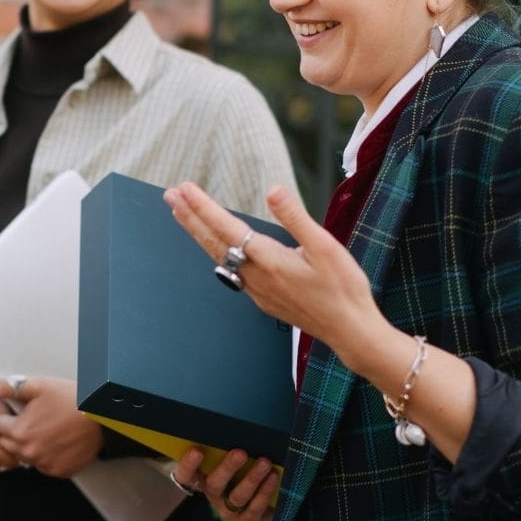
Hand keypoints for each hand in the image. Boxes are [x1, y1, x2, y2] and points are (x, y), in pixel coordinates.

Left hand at [0, 376, 101, 477]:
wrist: (101, 415)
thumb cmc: (69, 397)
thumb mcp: (36, 386)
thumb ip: (3, 388)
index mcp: (19, 432)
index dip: (2, 415)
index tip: (14, 409)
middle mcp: (29, 453)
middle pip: (7, 444)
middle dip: (12, 431)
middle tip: (29, 418)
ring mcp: (44, 464)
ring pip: (24, 456)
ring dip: (27, 445)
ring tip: (43, 428)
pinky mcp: (59, 471)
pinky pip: (43, 465)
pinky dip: (45, 455)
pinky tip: (54, 440)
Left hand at [163, 182, 386, 353]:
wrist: (350, 330)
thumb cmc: (343, 289)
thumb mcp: (325, 247)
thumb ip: (295, 218)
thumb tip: (272, 191)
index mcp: (269, 260)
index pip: (227, 227)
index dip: (203, 206)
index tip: (184, 189)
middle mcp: (256, 276)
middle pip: (213, 242)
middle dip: (190, 216)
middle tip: (170, 195)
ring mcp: (256, 290)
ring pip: (219, 256)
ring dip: (199, 233)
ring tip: (182, 214)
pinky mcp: (263, 298)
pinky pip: (231, 270)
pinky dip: (216, 251)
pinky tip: (214, 245)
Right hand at [172, 447, 277, 520]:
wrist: (259, 498)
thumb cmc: (240, 469)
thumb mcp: (228, 457)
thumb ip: (224, 447)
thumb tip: (235, 423)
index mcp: (202, 478)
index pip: (186, 474)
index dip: (188, 465)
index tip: (196, 451)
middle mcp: (212, 495)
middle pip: (214, 484)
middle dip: (228, 468)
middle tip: (241, 453)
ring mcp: (227, 510)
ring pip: (237, 497)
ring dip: (252, 479)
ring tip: (265, 463)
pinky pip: (254, 508)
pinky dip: (264, 491)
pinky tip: (272, 477)